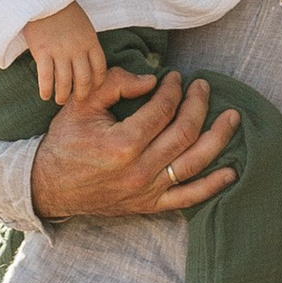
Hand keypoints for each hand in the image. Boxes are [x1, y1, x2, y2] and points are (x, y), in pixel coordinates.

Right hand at [22, 2, 109, 104]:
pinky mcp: (43, 52)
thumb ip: (86, 43)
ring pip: (65, 82)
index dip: (97, 82)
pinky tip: (45, 95)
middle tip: (78, 100)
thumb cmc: (63, 10)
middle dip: (82, 93)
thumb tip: (87, 61)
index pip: (100, 68)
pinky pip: (46, 77)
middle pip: (84, 79)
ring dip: (63, 95)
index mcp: (90, 41)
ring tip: (60, 100)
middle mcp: (77, 49)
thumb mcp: (83, 25)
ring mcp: (60, 51)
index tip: (93, 89)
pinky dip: (46, 90)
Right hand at [31, 65, 237, 222]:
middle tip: (203, 87)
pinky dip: (213, 186)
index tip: (176, 77)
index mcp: (122, 144)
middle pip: (184, 132)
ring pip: (194, 163)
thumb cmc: (65, 141)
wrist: (48, 186)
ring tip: (232, 118)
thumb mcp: (81, 103)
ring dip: (218, 138)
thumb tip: (152, 79)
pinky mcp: (150, 205)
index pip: (163, 109)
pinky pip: (189, 198)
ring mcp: (147, 190)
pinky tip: (231, 172)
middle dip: (199, 104)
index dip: (174, 89)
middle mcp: (139, 170)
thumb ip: (115, 83)